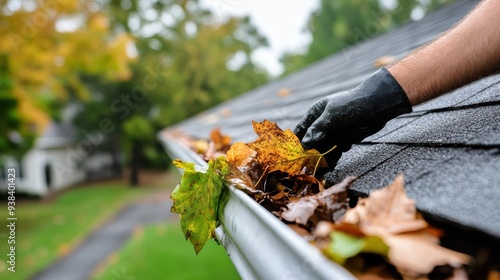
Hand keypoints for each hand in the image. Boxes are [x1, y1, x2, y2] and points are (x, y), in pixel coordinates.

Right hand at [294, 68, 411, 166]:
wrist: (377, 106)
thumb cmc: (352, 106)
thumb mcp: (331, 116)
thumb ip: (317, 130)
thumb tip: (305, 144)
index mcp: (315, 114)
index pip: (301, 130)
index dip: (295, 143)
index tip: (292, 156)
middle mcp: (322, 124)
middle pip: (311, 142)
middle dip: (308, 155)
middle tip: (305, 168)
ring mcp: (333, 133)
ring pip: (322, 149)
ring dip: (319, 159)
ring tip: (316, 172)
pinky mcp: (343, 140)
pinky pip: (334, 152)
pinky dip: (332, 160)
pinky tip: (329, 168)